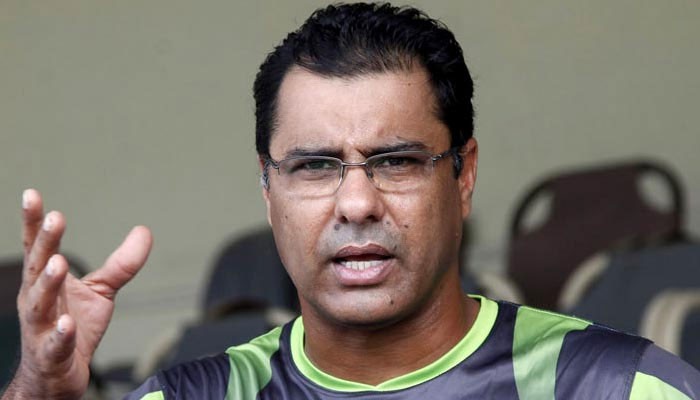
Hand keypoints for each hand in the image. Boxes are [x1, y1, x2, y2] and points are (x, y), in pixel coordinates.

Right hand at [3, 189, 152, 399]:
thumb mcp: (101, 291)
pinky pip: (55, 344)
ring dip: (48, 282)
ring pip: (40, 303)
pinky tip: (66, 323)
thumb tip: (145, 231)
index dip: (33, 222)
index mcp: (46, 280)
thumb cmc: (73, 327)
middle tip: (54, 218)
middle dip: (45, 243)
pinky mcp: (52, 355)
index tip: (32, 194)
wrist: (57, 375)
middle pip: (38, 268)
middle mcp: (38, 300)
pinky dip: (60, 334)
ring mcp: (42, 328)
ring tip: (58, 262)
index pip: (39, 247)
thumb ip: (121, 264)